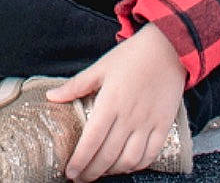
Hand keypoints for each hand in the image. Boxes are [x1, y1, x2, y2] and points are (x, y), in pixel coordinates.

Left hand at [53, 24, 187, 182]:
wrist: (169, 49)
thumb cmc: (131, 56)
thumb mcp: (101, 67)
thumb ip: (76, 86)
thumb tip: (51, 97)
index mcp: (110, 102)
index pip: (91, 141)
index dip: (79, 161)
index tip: (70, 172)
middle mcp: (129, 117)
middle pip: (107, 156)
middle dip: (91, 172)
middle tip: (80, 178)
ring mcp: (148, 123)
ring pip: (128, 160)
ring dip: (112, 171)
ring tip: (101, 172)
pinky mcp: (163, 125)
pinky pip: (150, 155)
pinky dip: (137, 165)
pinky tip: (126, 165)